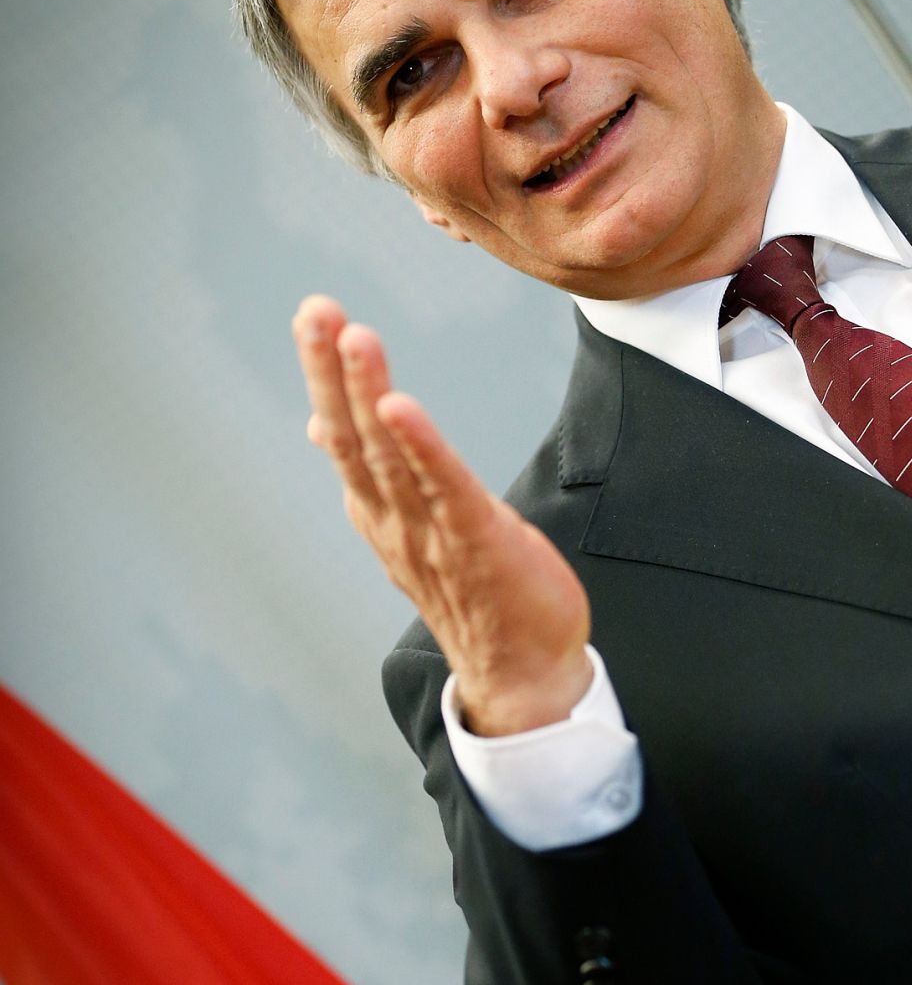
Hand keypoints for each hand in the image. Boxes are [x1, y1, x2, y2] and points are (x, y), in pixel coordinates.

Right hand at [293, 295, 591, 735]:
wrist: (523, 674)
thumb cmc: (475, 594)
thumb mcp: (415, 526)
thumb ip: (374, 478)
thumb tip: (324, 428)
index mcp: (380, 512)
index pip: (344, 433)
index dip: (327, 376)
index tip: (315, 319)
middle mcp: (393, 520)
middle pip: (354, 435)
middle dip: (332, 371)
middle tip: (315, 310)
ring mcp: (429, 534)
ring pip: (389, 455)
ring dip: (369, 393)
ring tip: (355, 337)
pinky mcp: (476, 544)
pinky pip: (443, 488)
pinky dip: (421, 447)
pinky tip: (400, 407)